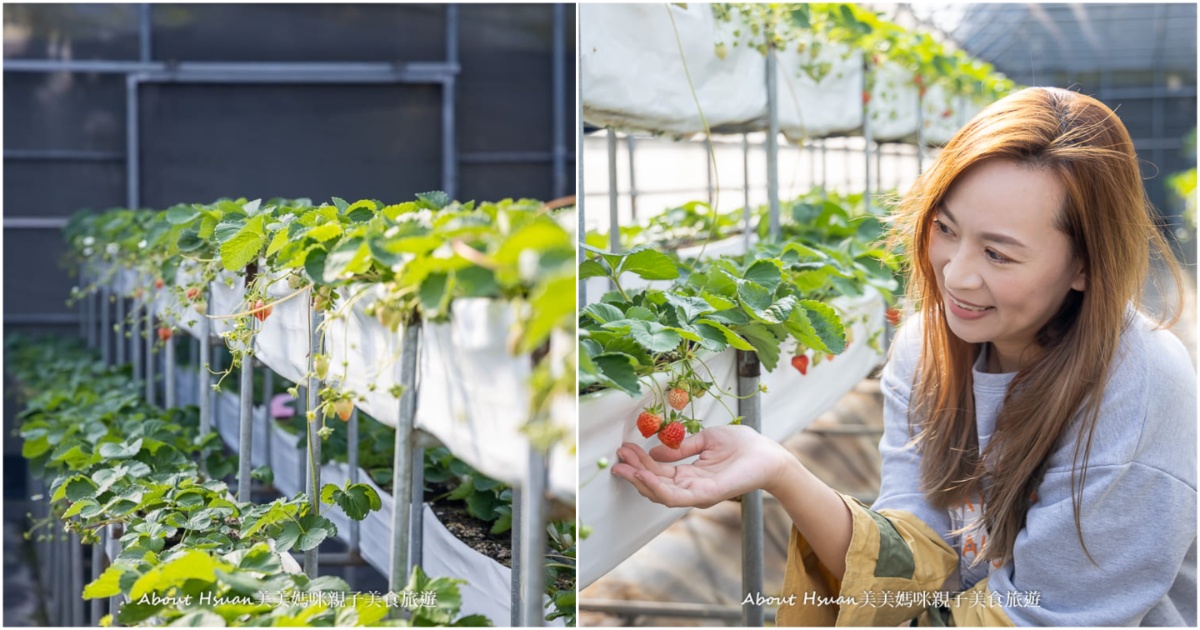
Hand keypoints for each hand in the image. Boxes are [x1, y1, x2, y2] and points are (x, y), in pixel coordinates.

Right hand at [611, 425, 792, 508]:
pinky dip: (656, 487)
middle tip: (617, 458)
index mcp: (690, 474)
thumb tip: (655, 451)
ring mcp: (698, 493)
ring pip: (660, 493)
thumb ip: (681, 447)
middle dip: (633, 471)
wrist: (768, 454)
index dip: (640, 461)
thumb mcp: (706, 440)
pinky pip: (675, 496)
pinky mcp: (707, 495)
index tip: (624, 448)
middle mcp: (691, 487)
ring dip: (639, 480)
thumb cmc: (742, 445)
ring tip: (623, 467)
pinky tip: (643, 475)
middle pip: (655, 483)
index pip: (659, 472)